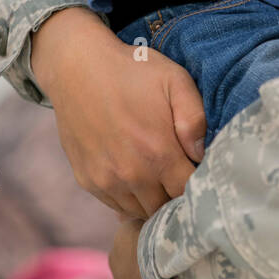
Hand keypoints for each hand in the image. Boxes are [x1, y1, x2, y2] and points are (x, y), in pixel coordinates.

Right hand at [31, 7, 205, 218]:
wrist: (77, 68)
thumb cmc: (132, 71)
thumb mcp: (175, 80)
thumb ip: (195, 119)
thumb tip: (200, 155)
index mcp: (159, 154)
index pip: (189, 193)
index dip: (198, 185)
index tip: (198, 171)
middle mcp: (132, 175)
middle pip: (165, 207)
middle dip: (176, 195)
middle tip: (178, 174)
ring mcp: (106, 181)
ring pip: (141, 211)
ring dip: (152, 199)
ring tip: (157, 176)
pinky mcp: (87, 181)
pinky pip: (115, 205)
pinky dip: (128, 198)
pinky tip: (133, 176)